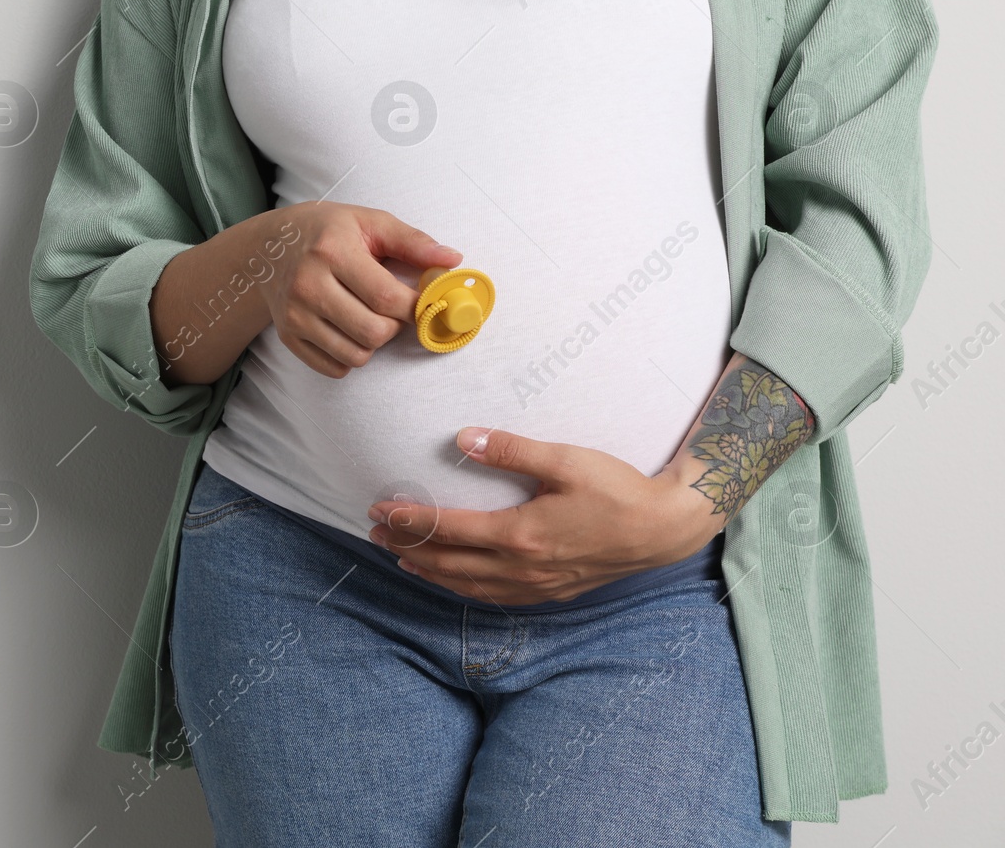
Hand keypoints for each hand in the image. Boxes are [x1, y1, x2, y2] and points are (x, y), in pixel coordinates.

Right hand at [265, 202, 461, 378]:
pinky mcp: (287, 337)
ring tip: (368, 317)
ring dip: (374, 343)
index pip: (388, 298)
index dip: (415, 307)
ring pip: (356, 356)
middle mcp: (308, 285)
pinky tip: (348, 330)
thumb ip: (413, 242)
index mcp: (332, 252)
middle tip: (391, 308)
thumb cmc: (328, 232)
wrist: (269, 248)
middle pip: (374, 333)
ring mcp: (294, 315)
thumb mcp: (370, 223)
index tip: (420, 301)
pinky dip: (350, 356)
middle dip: (395, 326)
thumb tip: (452, 261)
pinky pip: (334, 368)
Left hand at [366, 426, 723, 605]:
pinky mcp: (548, 593)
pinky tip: (449, 578)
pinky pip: (490, 596)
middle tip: (372, 533)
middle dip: (406, 547)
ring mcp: (534, 587)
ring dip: (427, 571)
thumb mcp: (564, 460)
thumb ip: (510, 450)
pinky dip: (460, 587)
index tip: (378, 508)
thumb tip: (462, 439)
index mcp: (520, 535)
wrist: (663, 529)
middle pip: (447, 564)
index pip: (447, 530)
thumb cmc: (617, 490)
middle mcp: (521, 569)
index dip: (408, 520)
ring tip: (398, 556)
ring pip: (465, 586)